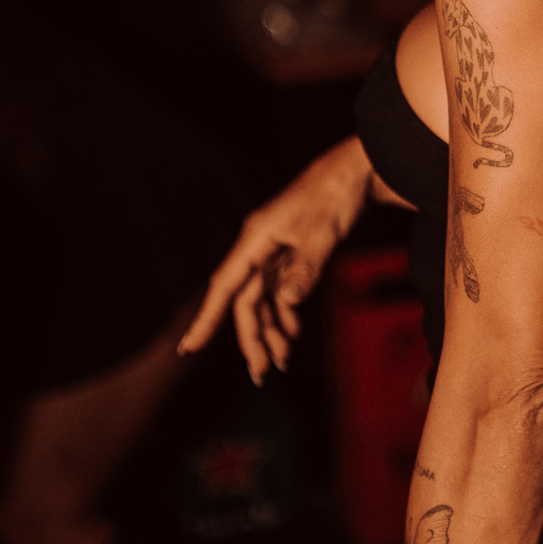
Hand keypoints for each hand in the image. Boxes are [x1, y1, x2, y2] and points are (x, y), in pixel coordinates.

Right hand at [178, 139, 375, 383]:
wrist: (353, 171)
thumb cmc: (332, 196)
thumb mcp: (320, 236)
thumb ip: (303, 271)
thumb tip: (287, 303)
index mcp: (256, 239)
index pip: (224, 287)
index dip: (207, 319)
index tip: (189, 348)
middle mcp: (259, 247)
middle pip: (245, 301)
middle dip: (252, 338)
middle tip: (262, 372)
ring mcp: (274, 251)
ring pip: (262, 300)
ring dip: (271, 329)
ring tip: (282, 359)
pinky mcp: (291, 253)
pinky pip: (280, 291)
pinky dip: (285, 313)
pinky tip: (292, 331)